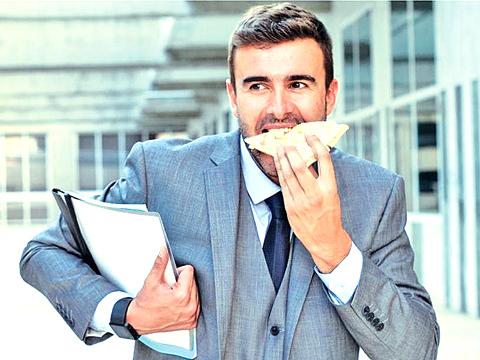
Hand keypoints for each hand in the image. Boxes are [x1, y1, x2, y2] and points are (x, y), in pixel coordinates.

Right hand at [126, 247, 199, 334]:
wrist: (139, 321)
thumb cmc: (145, 303)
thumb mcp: (151, 280)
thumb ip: (160, 263)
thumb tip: (164, 250)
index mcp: (181, 295)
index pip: (189, 271)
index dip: (178, 272)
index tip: (170, 280)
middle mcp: (189, 307)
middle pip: (194, 281)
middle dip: (182, 282)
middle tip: (169, 289)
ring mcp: (192, 316)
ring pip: (196, 292)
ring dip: (186, 291)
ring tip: (172, 297)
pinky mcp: (192, 322)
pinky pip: (196, 304)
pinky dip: (188, 302)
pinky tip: (177, 304)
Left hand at [273, 134, 351, 272]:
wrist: (325, 239)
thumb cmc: (330, 213)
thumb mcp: (332, 194)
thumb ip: (321, 177)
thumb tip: (309, 155)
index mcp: (329, 189)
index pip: (324, 161)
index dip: (316, 144)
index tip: (310, 135)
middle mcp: (315, 195)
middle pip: (300, 166)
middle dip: (292, 151)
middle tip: (287, 141)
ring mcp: (301, 202)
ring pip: (288, 175)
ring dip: (282, 160)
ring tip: (279, 148)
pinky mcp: (290, 208)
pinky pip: (283, 186)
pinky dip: (280, 173)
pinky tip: (279, 164)